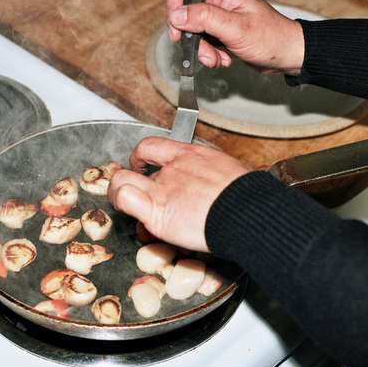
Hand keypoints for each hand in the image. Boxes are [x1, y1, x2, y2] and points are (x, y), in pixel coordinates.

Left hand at [108, 137, 249, 251]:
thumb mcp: (231, 174)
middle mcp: (173, 169)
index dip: (141, 156)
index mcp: (191, 155)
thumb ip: (212, 178)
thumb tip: (213, 190)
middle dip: (129, 177)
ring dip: (118, 192)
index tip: (141, 165)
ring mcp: (163, 189)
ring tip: (124, 204)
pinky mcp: (158, 211)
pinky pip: (126, 199)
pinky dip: (122, 205)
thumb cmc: (248, 198)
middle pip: (136, 165)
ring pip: (121, 180)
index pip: (154, 146)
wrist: (249, 211)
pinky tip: (135, 220)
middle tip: (132, 190)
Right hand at [167, 0, 303, 73]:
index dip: (177, 8)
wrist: (286, 55)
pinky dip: (210, 55)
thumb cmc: (271, 37)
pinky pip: (204, 44)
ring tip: (217, 58)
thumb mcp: (235, 28)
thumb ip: (205, 18)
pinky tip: (223, 58)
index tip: (177, 27)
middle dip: (192, 38)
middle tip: (200, 49)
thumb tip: (178, 14)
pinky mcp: (221, 34)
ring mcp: (220, 19)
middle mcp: (220, 3)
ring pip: (195, 34)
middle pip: (188, 16)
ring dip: (203, 50)